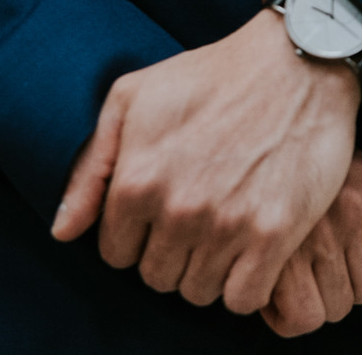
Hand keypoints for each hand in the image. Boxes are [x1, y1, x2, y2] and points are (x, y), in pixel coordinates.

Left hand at [52, 8, 360, 315]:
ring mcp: (227, 224)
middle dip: (175, 253)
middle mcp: (177, 209)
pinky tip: (255, 252)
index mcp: (136, 181)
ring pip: (199, 291)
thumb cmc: (214, 75)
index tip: (168, 212)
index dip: (142, 235)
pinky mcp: (275, 233)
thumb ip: (91, 168)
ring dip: (211, 269)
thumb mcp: (132, 97)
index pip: (117, 254)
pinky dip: (247, 286)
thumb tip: (63, 232)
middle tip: (203, 218)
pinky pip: (244, 299)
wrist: (298, 62)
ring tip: (230, 231)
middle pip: (158, 277)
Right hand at [260, 152, 361, 341]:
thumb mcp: (356, 174)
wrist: (254, 126)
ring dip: (314, 298)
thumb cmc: (304, 162)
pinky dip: (285, 315)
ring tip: (293, 263)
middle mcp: (353, 206)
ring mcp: (314, 229)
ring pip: (335, 310)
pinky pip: (300, 320)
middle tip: (318, 252)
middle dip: (346, 284)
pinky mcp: (275, 253)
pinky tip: (274, 286)